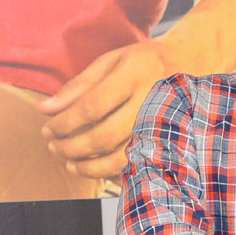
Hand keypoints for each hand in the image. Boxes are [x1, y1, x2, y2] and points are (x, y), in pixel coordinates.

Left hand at [39, 39, 172, 178]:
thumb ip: (78, 85)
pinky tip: (95, 167)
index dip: (64, 122)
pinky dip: (111, 172)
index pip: (92, 106)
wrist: (189, 65)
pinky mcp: (167, 142)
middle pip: (104, 136)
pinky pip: (136, 166)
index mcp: (135, 75)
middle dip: (72, 147)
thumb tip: (46, 110)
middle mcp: (151, 102)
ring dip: (89, 167)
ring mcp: (162, 125)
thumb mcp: (110, 61)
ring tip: (69, 162)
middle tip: (53, 147)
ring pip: (121, 158)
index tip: (47, 129)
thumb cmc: (142, 63)